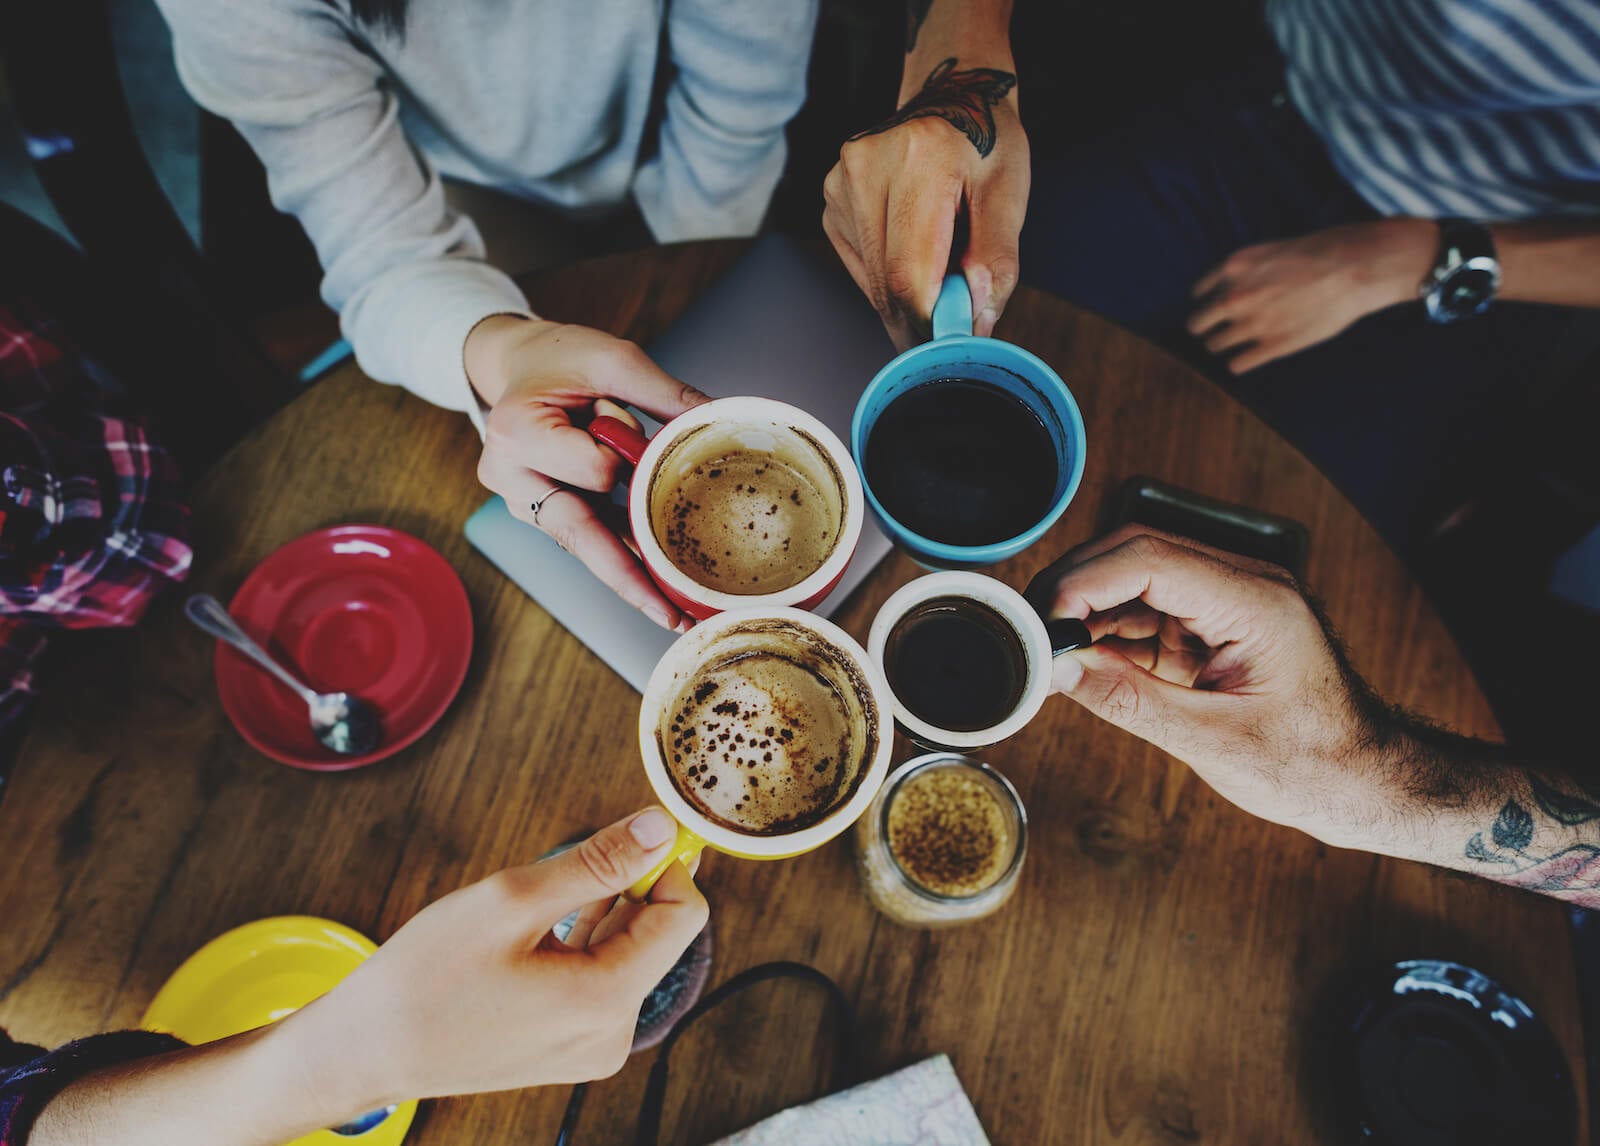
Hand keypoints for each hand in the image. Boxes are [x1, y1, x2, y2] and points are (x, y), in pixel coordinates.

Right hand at [281, 807, 707, 1116]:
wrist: (365, 1050)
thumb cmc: (425, 978)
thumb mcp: (512, 900)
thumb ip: (598, 862)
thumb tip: (659, 828)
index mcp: (606, 1001)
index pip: (684, 915)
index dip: (664, 865)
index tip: (630, 835)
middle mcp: (612, 1035)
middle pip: (656, 936)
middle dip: (621, 891)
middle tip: (558, 875)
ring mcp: (593, 1049)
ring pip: (627, 955)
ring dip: (596, 917)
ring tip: (530, 915)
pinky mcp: (572, 1050)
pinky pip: (600, 981)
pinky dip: (580, 946)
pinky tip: (533, 938)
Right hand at [466, 316, 707, 629]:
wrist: (516, 363)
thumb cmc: (557, 357)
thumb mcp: (612, 359)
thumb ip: (663, 393)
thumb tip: (720, 422)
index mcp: (518, 433)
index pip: (594, 471)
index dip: (625, 461)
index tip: (630, 432)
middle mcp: (511, 477)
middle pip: (580, 537)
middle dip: (628, 579)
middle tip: (670, 614)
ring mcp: (523, 500)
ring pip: (586, 547)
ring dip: (631, 577)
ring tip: (674, 612)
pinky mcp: (542, 511)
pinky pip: (588, 538)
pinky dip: (622, 556)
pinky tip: (655, 585)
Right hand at [823, 57, 1028, 349]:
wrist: (950, 97)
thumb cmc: (986, 144)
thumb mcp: (1009, 192)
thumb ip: (996, 260)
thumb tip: (974, 320)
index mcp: (918, 159)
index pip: (909, 273)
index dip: (930, 323)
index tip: (953, 345)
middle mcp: (866, 168)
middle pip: (886, 284)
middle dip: (922, 318)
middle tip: (954, 325)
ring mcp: (840, 184)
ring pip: (871, 282)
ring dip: (907, 297)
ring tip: (940, 266)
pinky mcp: (831, 201)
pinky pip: (861, 267)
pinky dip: (890, 277)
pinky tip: (914, 248)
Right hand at [1028, 526, 1392, 847]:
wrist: (1362, 781)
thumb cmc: (1312, 765)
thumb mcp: (1213, 742)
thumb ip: (1131, 700)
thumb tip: (1059, 670)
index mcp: (1254, 601)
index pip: (1147, 558)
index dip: (1081, 584)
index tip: (1039, 624)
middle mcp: (1240, 585)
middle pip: (1132, 554)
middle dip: (1072, 591)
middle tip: (1028, 637)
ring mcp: (1225, 600)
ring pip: (1130, 580)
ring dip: (1084, 615)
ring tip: (1048, 660)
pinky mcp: (1211, 624)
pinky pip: (1143, 611)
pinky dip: (1105, 636)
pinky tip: (1081, 667)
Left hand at [1187, 219, 1434, 372]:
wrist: (1359, 266)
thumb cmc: (1324, 253)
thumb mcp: (1274, 250)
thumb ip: (1247, 271)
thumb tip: (1230, 292)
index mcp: (1234, 267)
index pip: (1198, 293)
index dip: (1208, 300)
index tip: (1220, 305)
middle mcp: (1235, 297)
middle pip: (1196, 324)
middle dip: (1206, 327)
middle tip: (1220, 329)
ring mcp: (1252, 324)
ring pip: (1214, 346)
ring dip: (1223, 345)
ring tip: (1241, 341)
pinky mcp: (1273, 346)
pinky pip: (1237, 364)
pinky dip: (1240, 362)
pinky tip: (1251, 356)